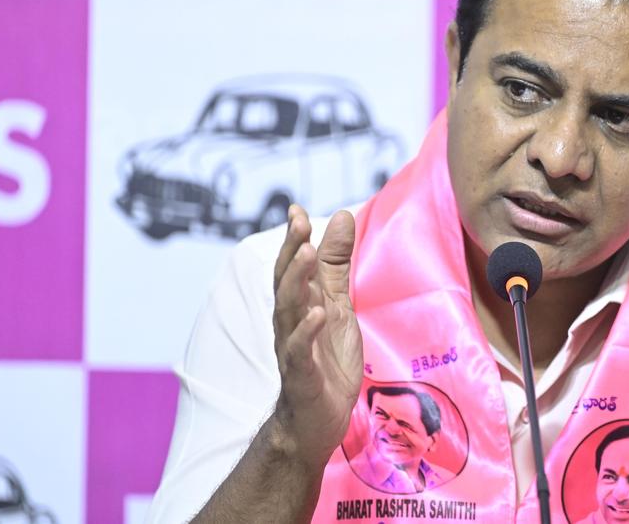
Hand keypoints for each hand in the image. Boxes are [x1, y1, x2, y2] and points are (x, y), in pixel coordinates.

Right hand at [271, 205, 363, 468]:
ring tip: (306, 254)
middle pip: (285, 281)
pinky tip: (316, 313)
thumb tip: (342, 215)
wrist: (317, 419)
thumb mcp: (338, 304)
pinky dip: (306, 331)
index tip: (296, 209)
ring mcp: (293, 347)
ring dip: (296, 281)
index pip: (292, 265)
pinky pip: (299, 350)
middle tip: (299, 222)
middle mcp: (290, 321)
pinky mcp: (301, 374)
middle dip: (291, 250)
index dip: (293, 237)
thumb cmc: (326, 358)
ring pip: (288, 310)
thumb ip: (336, 264)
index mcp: (299, 303)